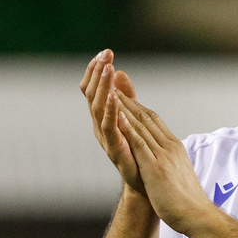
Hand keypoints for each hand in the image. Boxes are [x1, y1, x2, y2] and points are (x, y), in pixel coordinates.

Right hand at [80, 49, 144, 194]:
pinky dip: (110, 110)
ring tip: (108, 68)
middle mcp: (100, 125)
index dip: (96, 71)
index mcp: (104, 116)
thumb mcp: (132, 118)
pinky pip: (109, 127)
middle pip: (91, 93)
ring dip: (103, 86)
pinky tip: (113, 97)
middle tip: (105, 55)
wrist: (146, 184)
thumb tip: (121, 71)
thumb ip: (126, 97)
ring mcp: (106, 137)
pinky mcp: (115, 148)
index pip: (93, 88)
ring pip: (97, 107)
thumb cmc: (138, 152)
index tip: (105, 53)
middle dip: (98, 73)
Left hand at [112, 92, 215, 235]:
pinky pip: (139, 141)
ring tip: (109, 89)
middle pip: (147, 116)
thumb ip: (170, 164)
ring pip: (142, 124)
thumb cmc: (188, 202)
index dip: (138, 106)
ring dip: (124, 106)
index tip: (124, 95)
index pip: (155, 121)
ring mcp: (163, 155)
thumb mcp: (178, 175)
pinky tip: (117, 115)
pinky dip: (128, 126)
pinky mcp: (156, 166)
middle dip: (128, 99)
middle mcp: (170, 146)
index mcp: (175, 148)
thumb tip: (166, 161)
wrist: (197, 215)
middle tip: (112, 82)